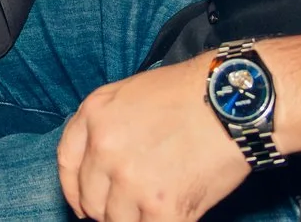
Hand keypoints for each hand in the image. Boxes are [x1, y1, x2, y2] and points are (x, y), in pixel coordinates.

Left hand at [57, 59, 250, 221]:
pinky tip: (174, 214)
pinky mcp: (163, 206)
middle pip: (91, 201)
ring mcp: (132, 180)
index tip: (83, 203)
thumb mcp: (129, 92)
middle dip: (107, 208)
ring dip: (135, 219)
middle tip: (129, 207)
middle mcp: (105, 149)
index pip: (68, 165)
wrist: (233, 101)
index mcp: (94, 116)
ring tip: (156, 206)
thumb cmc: (190, 93)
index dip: (75, 190)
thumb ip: (106, 125)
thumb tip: (99, 166)